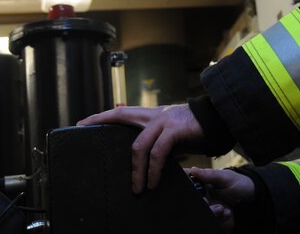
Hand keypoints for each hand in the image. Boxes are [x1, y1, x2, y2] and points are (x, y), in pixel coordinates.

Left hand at [77, 104, 206, 192]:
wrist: (217, 120)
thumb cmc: (194, 129)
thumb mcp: (171, 134)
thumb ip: (157, 141)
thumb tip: (145, 160)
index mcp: (151, 115)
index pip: (121, 112)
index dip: (101, 116)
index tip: (82, 123)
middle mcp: (154, 115)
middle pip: (121, 117)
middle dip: (102, 125)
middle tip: (88, 143)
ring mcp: (164, 121)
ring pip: (139, 145)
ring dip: (136, 170)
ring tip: (137, 188)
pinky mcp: (175, 130)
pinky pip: (158, 152)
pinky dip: (154, 169)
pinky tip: (153, 182)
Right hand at [186, 167, 254, 231]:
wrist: (255, 201)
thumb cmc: (240, 184)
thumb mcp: (226, 177)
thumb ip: (210, 175)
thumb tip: (193, 170)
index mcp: (203, 181)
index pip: (188, 179)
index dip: (186, 181)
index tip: (189, 184)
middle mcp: (202, 195)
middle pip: (192, 198)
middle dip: (200, 201)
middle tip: (206, 200)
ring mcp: (208, 207)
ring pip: (201, 211)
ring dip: (210, 211)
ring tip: (222, 209)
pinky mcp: (215, 218)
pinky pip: (211, 220)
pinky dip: (219, 218)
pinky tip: (227, 213)